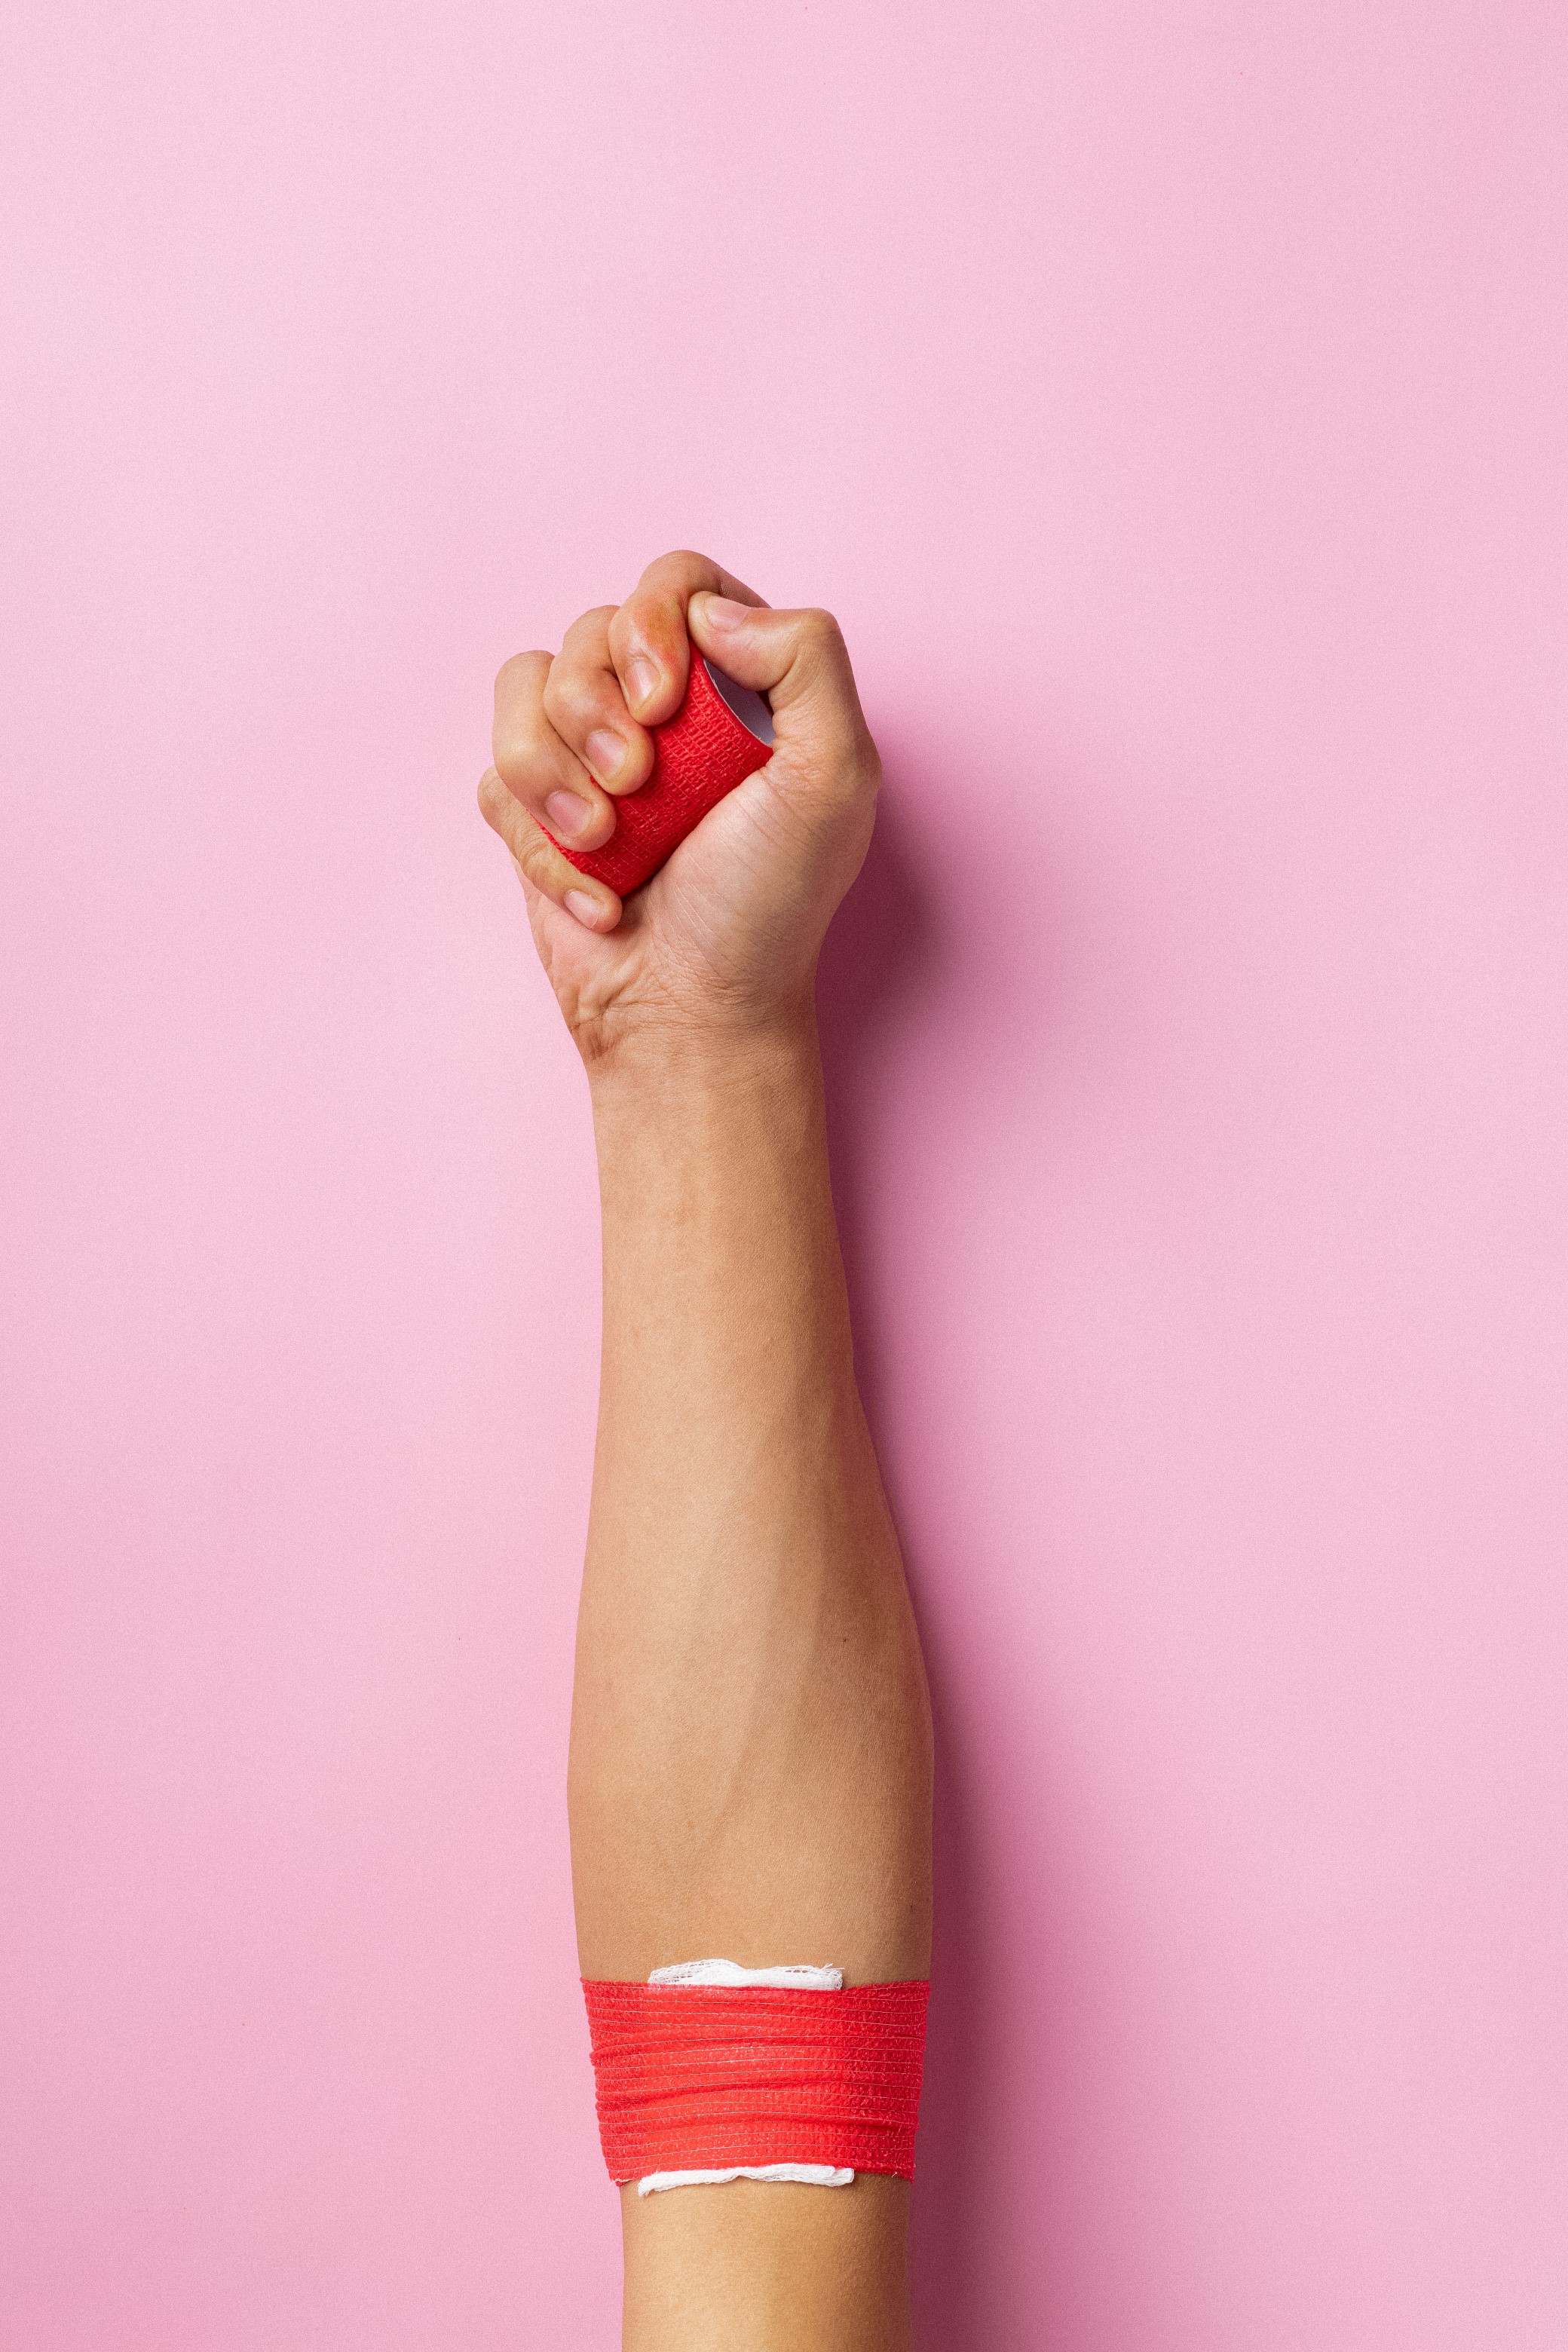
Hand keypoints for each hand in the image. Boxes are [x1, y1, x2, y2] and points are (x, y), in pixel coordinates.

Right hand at [479, 551, 879, 1065]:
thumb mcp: (835, 776)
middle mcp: (663, 707)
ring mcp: (591, 754)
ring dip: (556, 771)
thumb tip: (712, 613)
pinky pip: (495, 775)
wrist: (691, 1011)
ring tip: (610, 840)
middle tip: (639, 784)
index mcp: (740, 683)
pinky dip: (541, 840)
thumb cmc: (770, 903)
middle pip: (587, 629)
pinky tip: (597, 893)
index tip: (664, 705)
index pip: (676, 584)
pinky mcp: (536, 810)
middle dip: (595, 708)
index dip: (652, 623)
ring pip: (522, 689)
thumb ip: (808, 658)